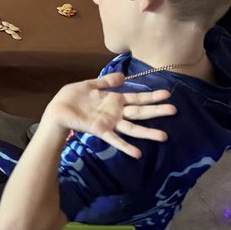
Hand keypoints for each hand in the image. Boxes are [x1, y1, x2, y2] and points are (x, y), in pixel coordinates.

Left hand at [45, 73, 174, 158]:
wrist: (57, 109)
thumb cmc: (72, 97)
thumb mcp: (90, 85)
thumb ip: (106, 81)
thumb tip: (123, 75)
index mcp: (114, 100)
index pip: (137, 97)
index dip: (151, 96)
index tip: (167, 93)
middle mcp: (115, 112)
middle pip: (140, 111)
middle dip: (156, 111)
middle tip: (174, 110)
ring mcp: (110, 123)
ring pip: (132, 128)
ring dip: (147, 132)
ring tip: (164, 136)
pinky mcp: (100, 130)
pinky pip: (115, 140)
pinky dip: (125, 146)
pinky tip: (137, 153)